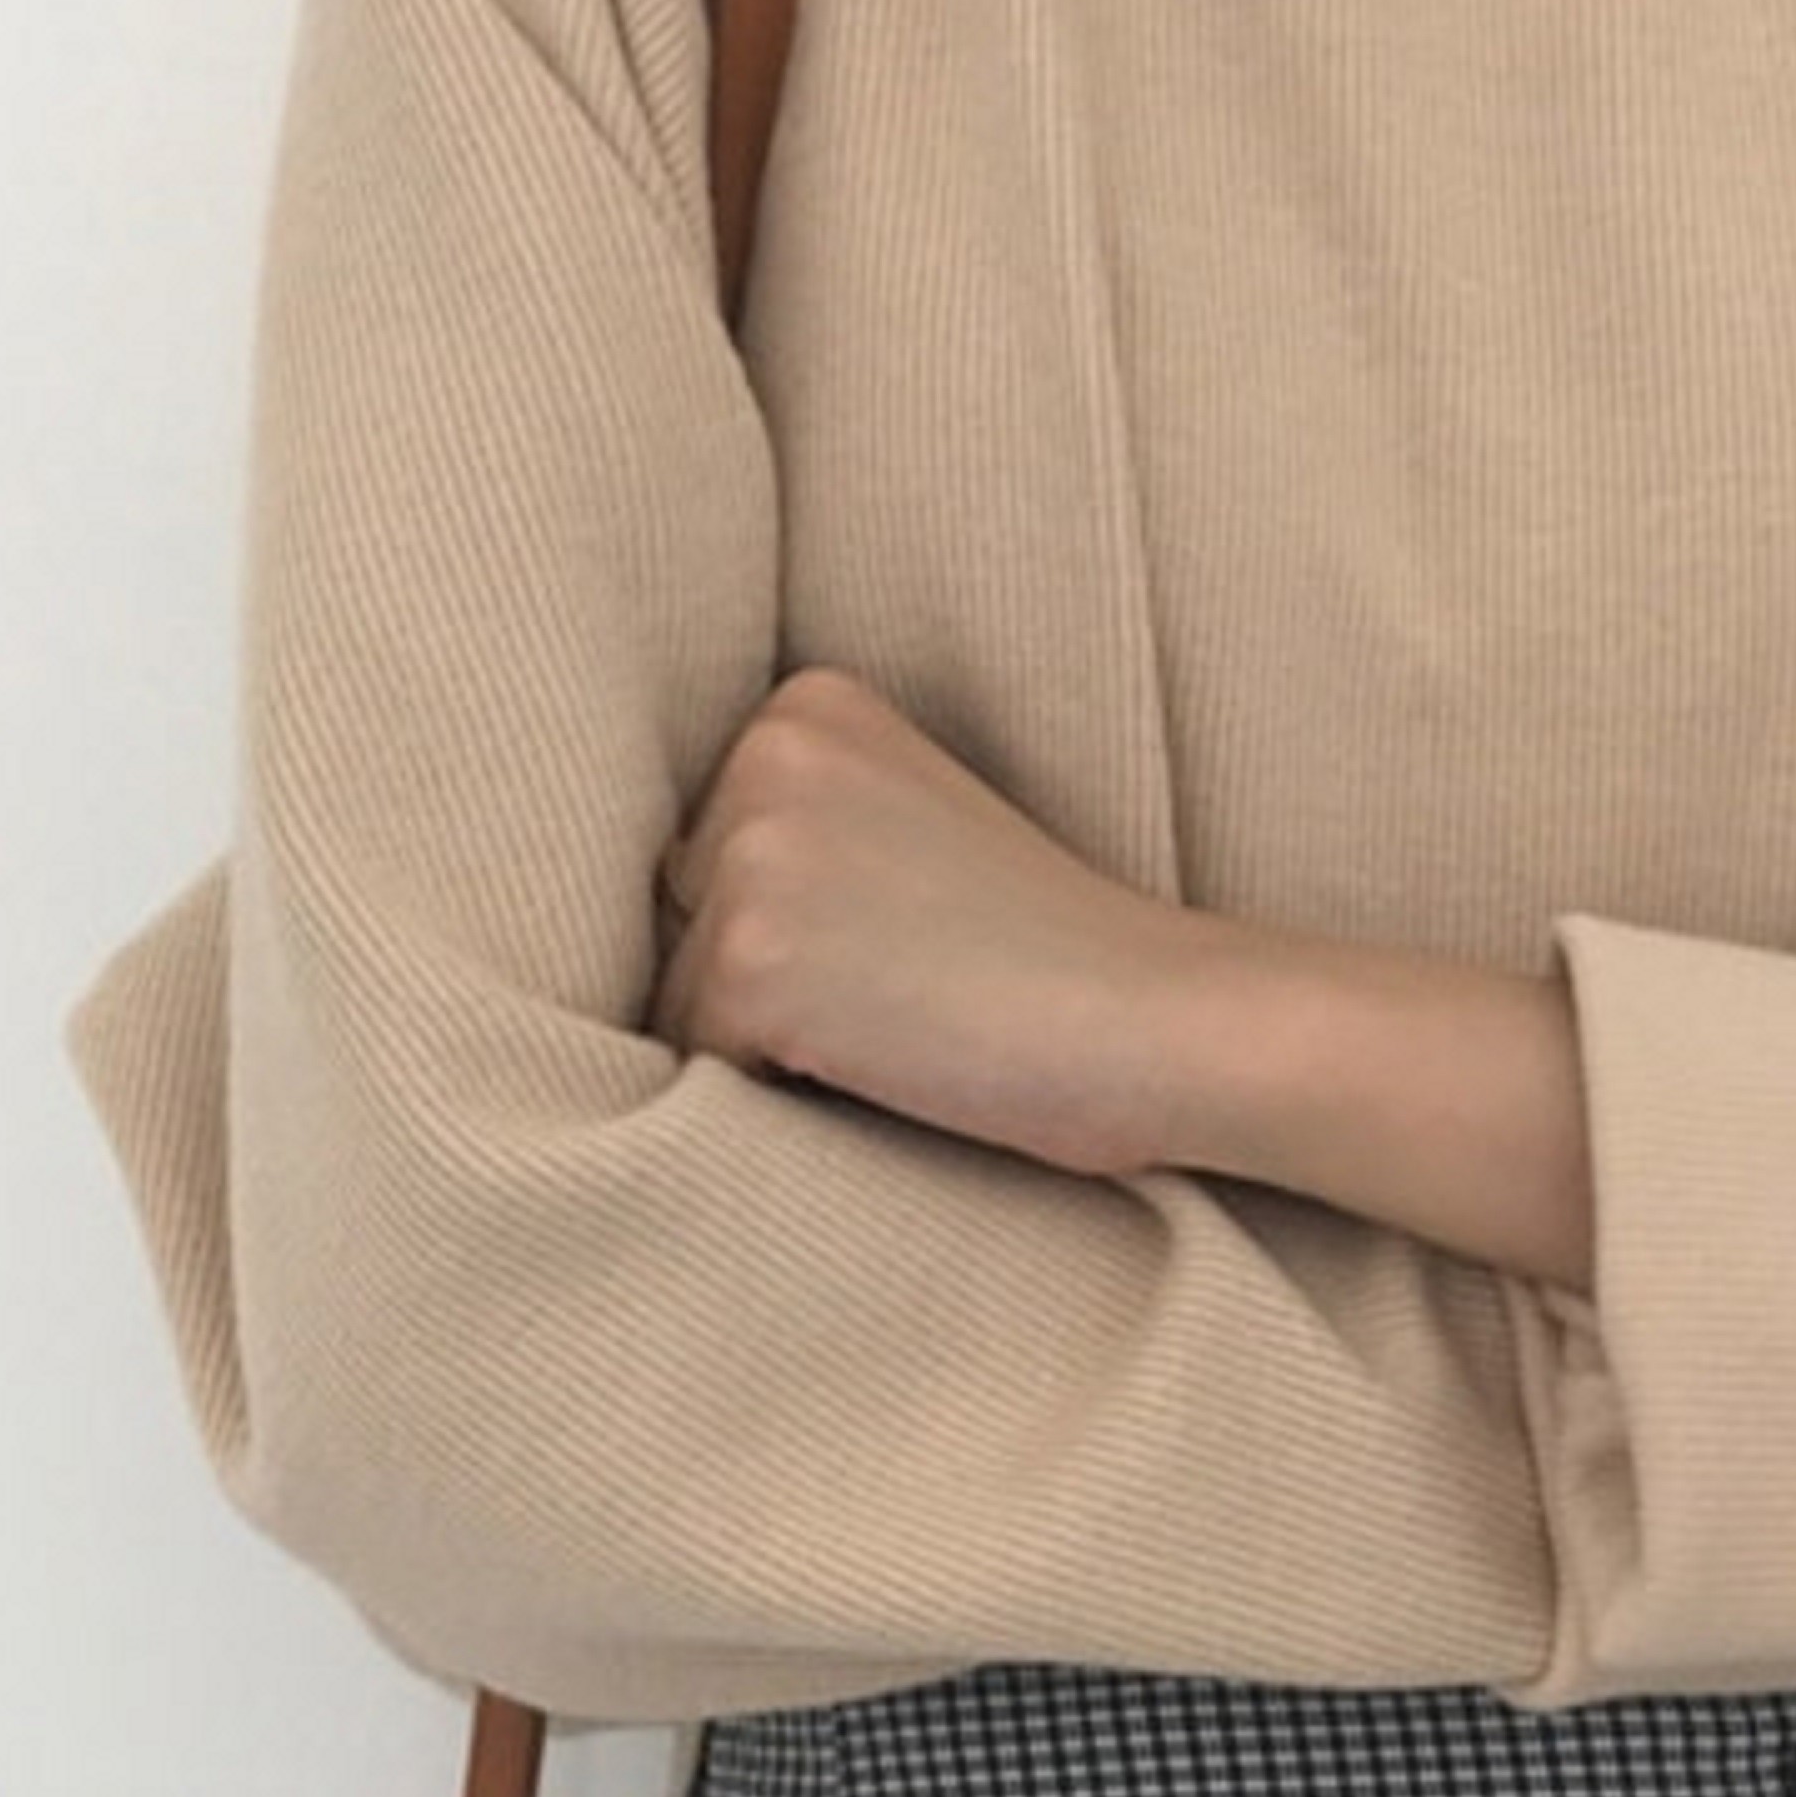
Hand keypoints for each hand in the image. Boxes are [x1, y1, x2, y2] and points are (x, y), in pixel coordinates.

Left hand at [644, 664, 1203, 1179]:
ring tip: (902, 1026)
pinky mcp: (749, 963)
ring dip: (768, 1041)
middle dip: (764, 975)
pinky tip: (887, 1063)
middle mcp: (764, 754)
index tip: (905, 934)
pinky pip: (695, 1064)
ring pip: (677, 993)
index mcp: (805, 704)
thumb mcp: (912, 828)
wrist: (1158, 1017)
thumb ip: (798, 831)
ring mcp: (752, 856)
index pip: (702, 846)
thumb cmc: (1055, 952)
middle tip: (910, 986)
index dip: (794, 923)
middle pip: (676, 915)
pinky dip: (772, 1092)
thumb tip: (637, 911)